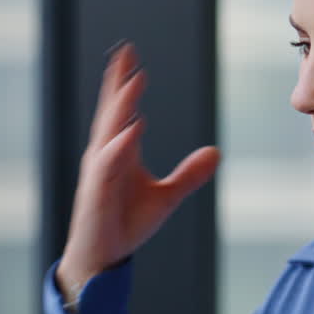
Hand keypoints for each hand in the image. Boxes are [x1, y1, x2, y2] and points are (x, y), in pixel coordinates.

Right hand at [57, 41, 220, 299]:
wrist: (102, 258)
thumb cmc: (125, 223)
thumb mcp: (166, 197)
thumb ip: (189, 174)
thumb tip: (216, 152)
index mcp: (119, 152)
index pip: (121, 110)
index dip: (124, 82)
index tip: (130, 55)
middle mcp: (106, 156)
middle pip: (112, 112)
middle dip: (119, 83)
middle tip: (126, 54)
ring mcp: (99, 173)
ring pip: (109, 132)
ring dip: (120, 107)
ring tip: (132, 83)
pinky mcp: (97, 192)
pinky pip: (108, 164)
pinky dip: (120, 146)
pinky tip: (132, 129)